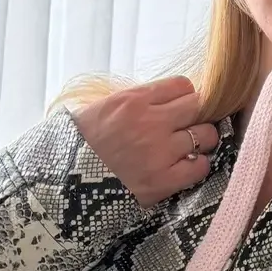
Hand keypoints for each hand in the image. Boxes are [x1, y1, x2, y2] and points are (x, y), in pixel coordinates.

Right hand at [69, 77, 219, 206]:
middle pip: (200, 107)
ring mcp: (160, 152)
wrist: (64, 184)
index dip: (185, 97)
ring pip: (206, 136)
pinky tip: (187, 167)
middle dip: (198, 115)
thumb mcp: (102, 109)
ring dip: (202, 141)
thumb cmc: (80, 145)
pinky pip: (200, 167)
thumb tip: (166, 100)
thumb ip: (136, 102)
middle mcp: (151, 122)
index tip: (181, 107)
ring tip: (189, 148)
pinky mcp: (164, 181)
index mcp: (134, 100)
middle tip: (190, 126)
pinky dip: (198, 166)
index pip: (182, 86)